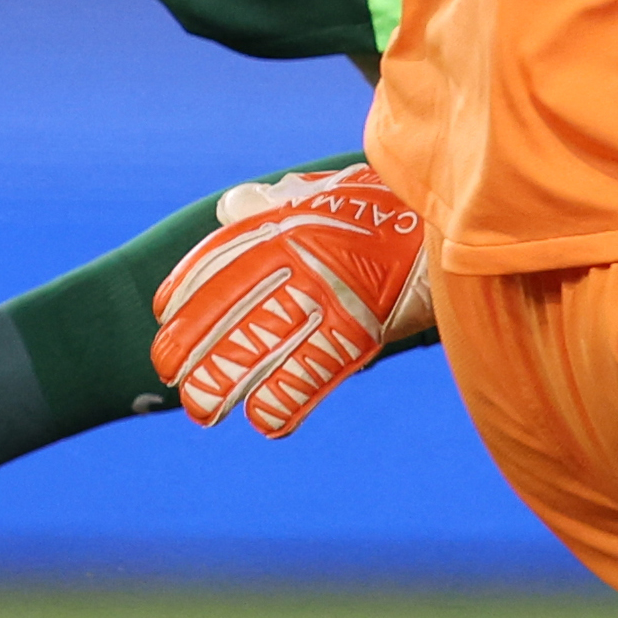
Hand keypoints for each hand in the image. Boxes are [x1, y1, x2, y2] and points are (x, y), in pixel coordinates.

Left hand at [147, 165, 431, 435]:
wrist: (453, 218)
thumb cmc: (386, 210)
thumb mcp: (325, 196)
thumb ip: (274, 205)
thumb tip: (228, 207)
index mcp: (286, 225)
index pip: (218, 260)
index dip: (185, 289)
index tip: (163, 314)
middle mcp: (298, 258)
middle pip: (227, 309)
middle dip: (191, 345)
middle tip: (167, 372)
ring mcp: (329, 293)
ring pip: (259, 346)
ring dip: (224, 383)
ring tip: (203, 410)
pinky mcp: (361, 326)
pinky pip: (311, 370)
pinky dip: (284, 400)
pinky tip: (263, 421)